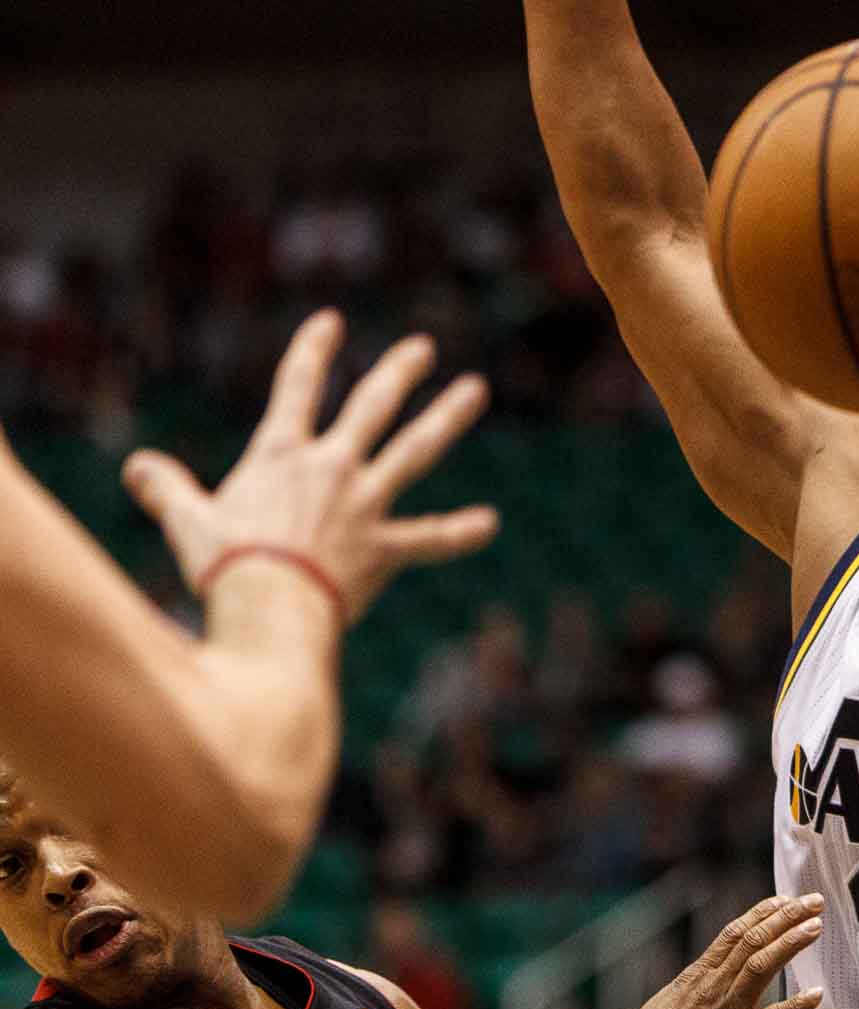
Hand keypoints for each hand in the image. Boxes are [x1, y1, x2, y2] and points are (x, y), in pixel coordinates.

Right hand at [121, 309, 498, 624]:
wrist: (267, 608)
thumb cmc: (222, 564)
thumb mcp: (184, 520)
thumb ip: (164, 489)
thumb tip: (138, 468)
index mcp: (280, 455)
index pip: (295, 387)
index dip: (313, 350)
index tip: (332, 320)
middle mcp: (330, 468)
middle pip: (371, 407)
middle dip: (399, 373)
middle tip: (425, 348)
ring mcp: (364, 504)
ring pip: (415, 451)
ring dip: (447, 418)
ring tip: (475, 390)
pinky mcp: (385, 548)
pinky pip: (431, 539)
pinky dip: (460, 534)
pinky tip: (489, 524)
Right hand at [610, 893, 824, 1008]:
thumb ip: (675, 998)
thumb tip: (677, 993)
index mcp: (694, 978)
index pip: (733, 934)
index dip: (761, 914)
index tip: (783, 900)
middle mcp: (712, 987)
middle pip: (753, 940)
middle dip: (786, 917)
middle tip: (813, 901)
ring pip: (763, 965)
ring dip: (791, 943)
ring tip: (816, 925)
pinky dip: (797, 1005)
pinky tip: (818, 995)